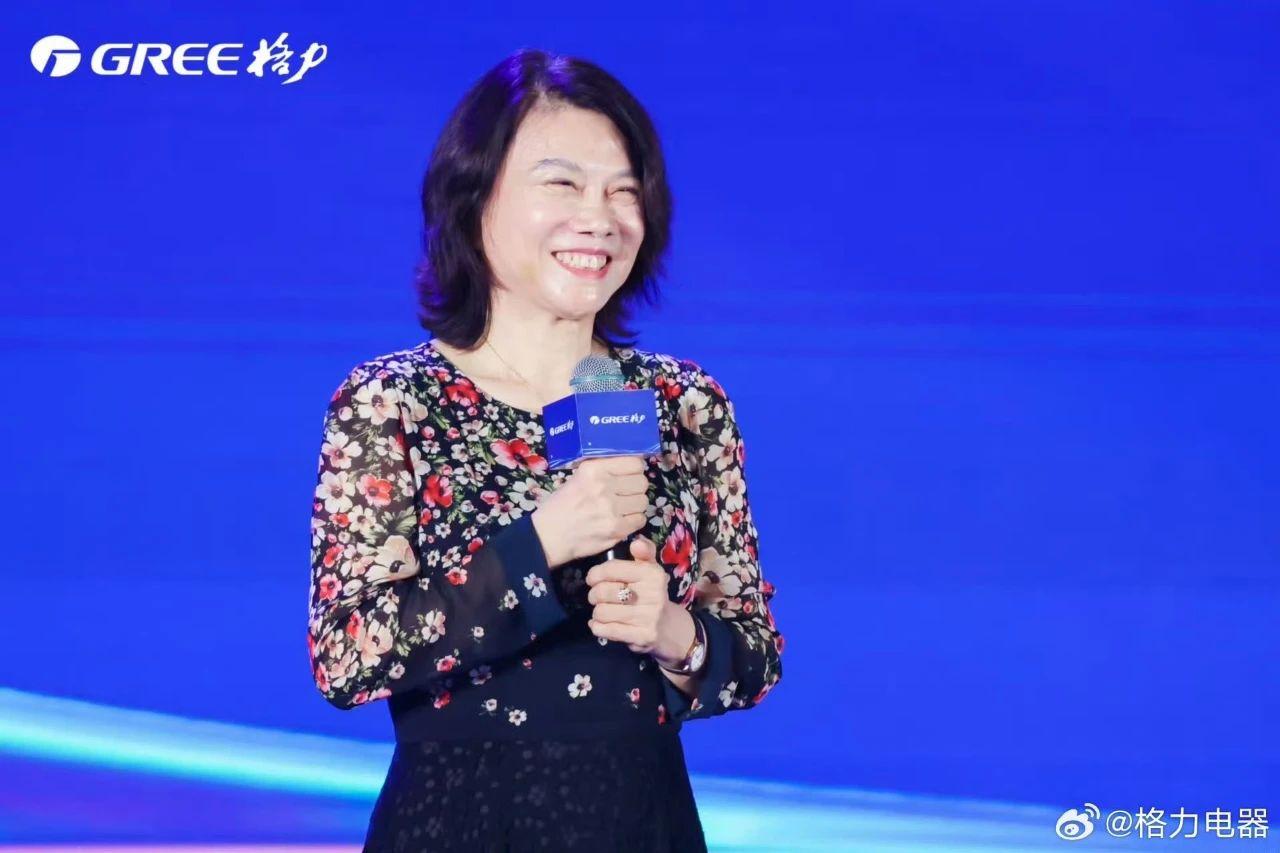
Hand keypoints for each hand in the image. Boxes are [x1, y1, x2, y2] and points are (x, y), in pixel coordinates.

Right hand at [531, 456, 648, 566]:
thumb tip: (629, 467)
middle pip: (641, 483)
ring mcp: (611, 509)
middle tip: (625, 495)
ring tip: (621, 509)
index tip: (629, 476)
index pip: (634, 463)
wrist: (548, 536)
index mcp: (594, 469)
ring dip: (635, 506)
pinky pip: (640, 520)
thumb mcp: (577, 477)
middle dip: (635, 489)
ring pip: (643, 501)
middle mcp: (604, 486)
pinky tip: (621, 521)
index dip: (634, 470)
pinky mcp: (616, 529)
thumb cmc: (561, 506)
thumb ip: (603, 471)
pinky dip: (633, 521)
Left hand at [585, 536, 689, 663]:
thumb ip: (644, 553)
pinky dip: (597, 627)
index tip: (592, 579)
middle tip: (596, 597)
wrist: (668, 628)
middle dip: (594, 595)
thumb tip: (637, 541)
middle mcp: (653, 594)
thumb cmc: (651, 594)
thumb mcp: (651, 570)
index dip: (596, 574)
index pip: (612, 569)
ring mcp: (648, 617)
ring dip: (597, 612)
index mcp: (652, 574)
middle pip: (603, 591)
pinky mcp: (642, 636)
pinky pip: (607, 630)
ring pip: (602, 612)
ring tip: (602, 611)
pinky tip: (599, 624)